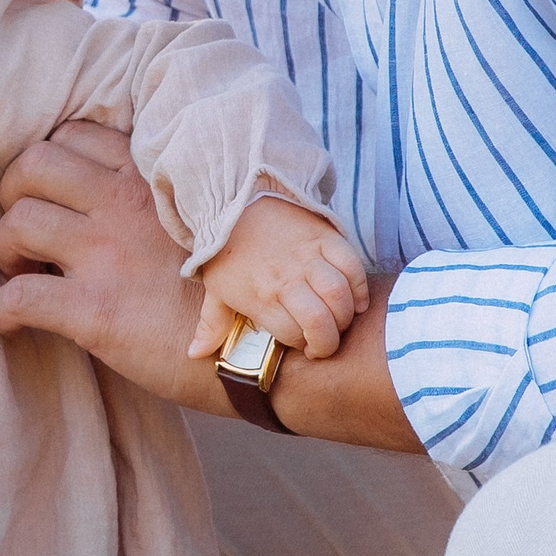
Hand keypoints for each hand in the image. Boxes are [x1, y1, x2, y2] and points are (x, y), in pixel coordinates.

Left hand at [0, 120, 424, 452]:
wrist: (279, 352)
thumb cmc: (249, 293)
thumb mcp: (211, 220)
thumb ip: (165, 202)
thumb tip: (127, 201)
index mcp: (153, 181)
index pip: (74, 135)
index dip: (50, 161)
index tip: (53, 194)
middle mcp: (124, 205)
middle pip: (32, 165)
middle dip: (13, 195)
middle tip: (25, 231)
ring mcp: (108, 255)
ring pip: (16, 223)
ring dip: (6, 250)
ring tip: (22, 273)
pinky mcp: (96, 311)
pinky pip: (18, 298)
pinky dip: (4, 311)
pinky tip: (14, 324)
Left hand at [188, 197, 370, 360]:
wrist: (236, 202)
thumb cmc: (225, 252)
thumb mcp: (215, 288)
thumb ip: (211, 324)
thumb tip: (196, 354)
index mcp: (259, 296)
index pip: (292, 335)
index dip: (301, 346)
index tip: (303, 346)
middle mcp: (285, 279)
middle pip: (320, 320)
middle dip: (329, 342)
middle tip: (325, 342)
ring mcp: (307, 257)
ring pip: (339, 294)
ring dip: (346, 315)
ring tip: (339, 321)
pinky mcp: (325, 237)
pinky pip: (352, 265)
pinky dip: (360, 286)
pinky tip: (356, 300)